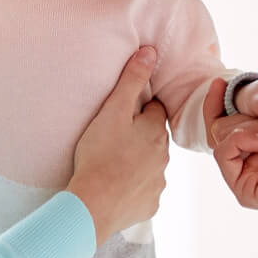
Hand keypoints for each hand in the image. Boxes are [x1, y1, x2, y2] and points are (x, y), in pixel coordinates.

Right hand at [66, 46, 170, 244]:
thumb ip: (131, 80)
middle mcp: (163, 157)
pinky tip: (116, 187)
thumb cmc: (99, 155)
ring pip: (151, 165)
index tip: (124, 112)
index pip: (155, 110)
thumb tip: (151, 52)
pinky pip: (144, 192)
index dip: (139, 109)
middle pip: (154, 138)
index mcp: (155, 131)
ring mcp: (158, 182)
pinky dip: (133, 188)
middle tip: (115, 136)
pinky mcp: (149, 204)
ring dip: (138, 162)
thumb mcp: (113, 110)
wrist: (93, 204)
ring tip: (113, 163)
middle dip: (140, 135)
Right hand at [203, 63, 257, 225]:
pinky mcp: (245, 188)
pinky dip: (240, 138)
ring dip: (254, 124)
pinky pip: (223, 153)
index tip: (218, 82)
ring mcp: (248, 172)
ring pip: (223, 135)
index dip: (217, 100)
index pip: (228, 118)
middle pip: (227, 122)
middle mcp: (254, 156)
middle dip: (257, 110)